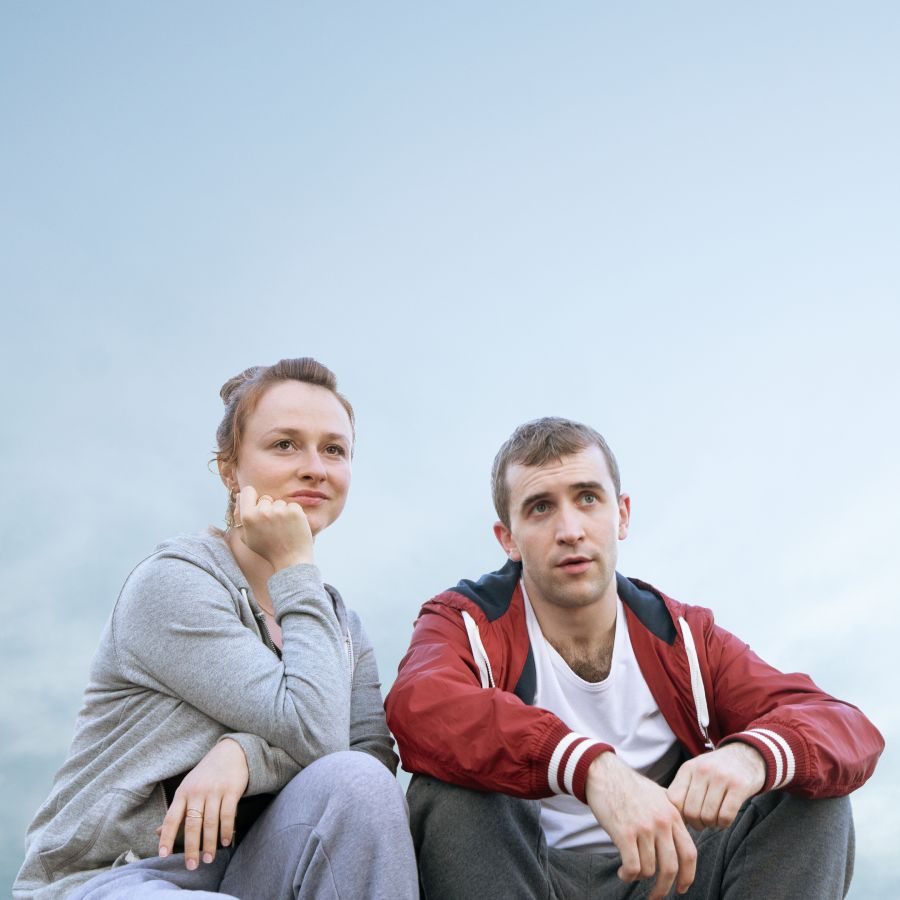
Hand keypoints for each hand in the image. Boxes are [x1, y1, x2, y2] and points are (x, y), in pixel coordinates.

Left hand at [157, 738, 248, 868]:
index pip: (172, 818)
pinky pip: (228, 814)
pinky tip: (226, 841)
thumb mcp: (188, 788)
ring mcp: (215, 790)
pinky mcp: (231, 790)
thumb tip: (158, 832)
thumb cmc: (206, 774)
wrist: (231, 752)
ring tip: (209, 859)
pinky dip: (227, 830)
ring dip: (210, 843)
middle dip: (191, 848)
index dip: (166, 837)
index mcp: (183, 792)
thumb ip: (176, 811)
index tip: (164, 855)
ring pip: (210, 822)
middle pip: (192, 824)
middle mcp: (197, 791)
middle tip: (192, 866)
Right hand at [235, 485, 314, 570]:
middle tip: (273, 526)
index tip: (258, 506)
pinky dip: (294, 514)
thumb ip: (240, 516)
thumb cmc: (268, 550)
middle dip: (269, 508)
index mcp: (248, 517)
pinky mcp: (295, 511)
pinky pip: (292, 505)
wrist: (290, 560)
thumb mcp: (247, 537)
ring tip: (283, 529)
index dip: (253, 497)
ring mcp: (280, 511)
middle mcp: (262, 512)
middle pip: (266, 498)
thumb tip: (238, 496)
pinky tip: (292, 527)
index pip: (248, 491)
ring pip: (280, 503)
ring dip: (282, 512)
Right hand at [586, 753, 696, 898]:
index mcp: (673, 815)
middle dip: (664, 888)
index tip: (682, 888)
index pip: (690, 853)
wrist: (604, 773)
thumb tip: (683, 838)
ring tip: (631, 873)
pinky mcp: (625, 833)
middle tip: (656, 896)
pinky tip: (623, 873)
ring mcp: (644, 828)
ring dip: (639, 877)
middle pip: (671, 867)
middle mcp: (662, 823)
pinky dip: (628, 875)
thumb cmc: (629, 786)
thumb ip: (672, 816)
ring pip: (649, 869)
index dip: (688, 876)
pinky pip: (633, 867)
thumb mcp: (658, 796)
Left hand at [666, 743, 765, 829]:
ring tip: (714, 819)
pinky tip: (725, 819)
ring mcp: (721, 777)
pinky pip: (726, 816)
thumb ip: (683, 790)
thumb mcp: (695, 772)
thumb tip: (671, 816)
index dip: (679, 815)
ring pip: (708, 816)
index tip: (687, 818)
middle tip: (703, 822)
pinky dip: (724, 823)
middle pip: (691, 812)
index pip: (674, 800)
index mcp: (687, 768)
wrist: (746, 755)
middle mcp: (702, 770)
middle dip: (697, 824)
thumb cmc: (716, 770)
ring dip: (711, 825)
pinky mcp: (739, 786)